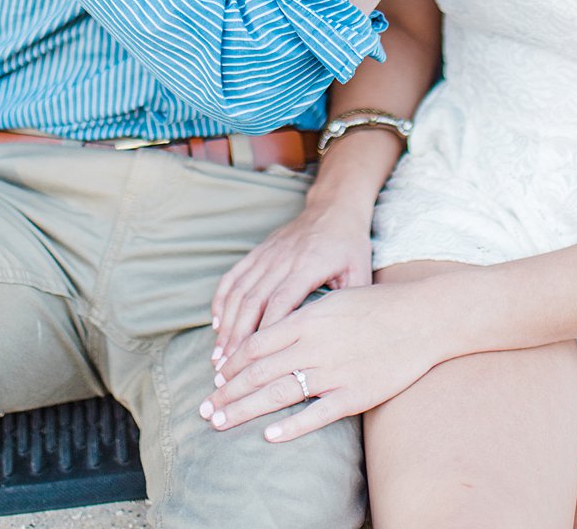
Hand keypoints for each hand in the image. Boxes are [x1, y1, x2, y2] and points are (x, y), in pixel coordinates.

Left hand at [201, 281, 436, 441]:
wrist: (421, 317)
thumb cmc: (376, 306)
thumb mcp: (332, 300)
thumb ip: (300, 318)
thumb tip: (270, 334)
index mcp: (307, 319)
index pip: (256, 343)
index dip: (233, 363)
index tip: (217, 378)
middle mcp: (314, 345)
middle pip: (259, 372)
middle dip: (228, 392)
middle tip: (205, 409)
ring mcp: (333, 372)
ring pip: (278, 394)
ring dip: (245, 410)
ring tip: (221, 423)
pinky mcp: (354, 394)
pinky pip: (316, 414)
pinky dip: (290, 426)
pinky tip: (269, 435)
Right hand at [211, 204, 372, 363]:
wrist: (334, 207)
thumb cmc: (349, 244)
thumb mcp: (360, 271)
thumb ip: (351, 304)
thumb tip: (349, 343)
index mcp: (309, 265)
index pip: (282, 302)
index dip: (266, 332)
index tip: (254, 363)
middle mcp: (283, 259)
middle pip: (253, 301)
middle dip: (237, 338)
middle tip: (227, 369)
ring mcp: (267, 254)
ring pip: (239, 291)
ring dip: (226, 325)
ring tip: (218, 355)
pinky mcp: (258, 251)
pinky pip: (234, 276)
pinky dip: (222, 300)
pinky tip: (217, 323)